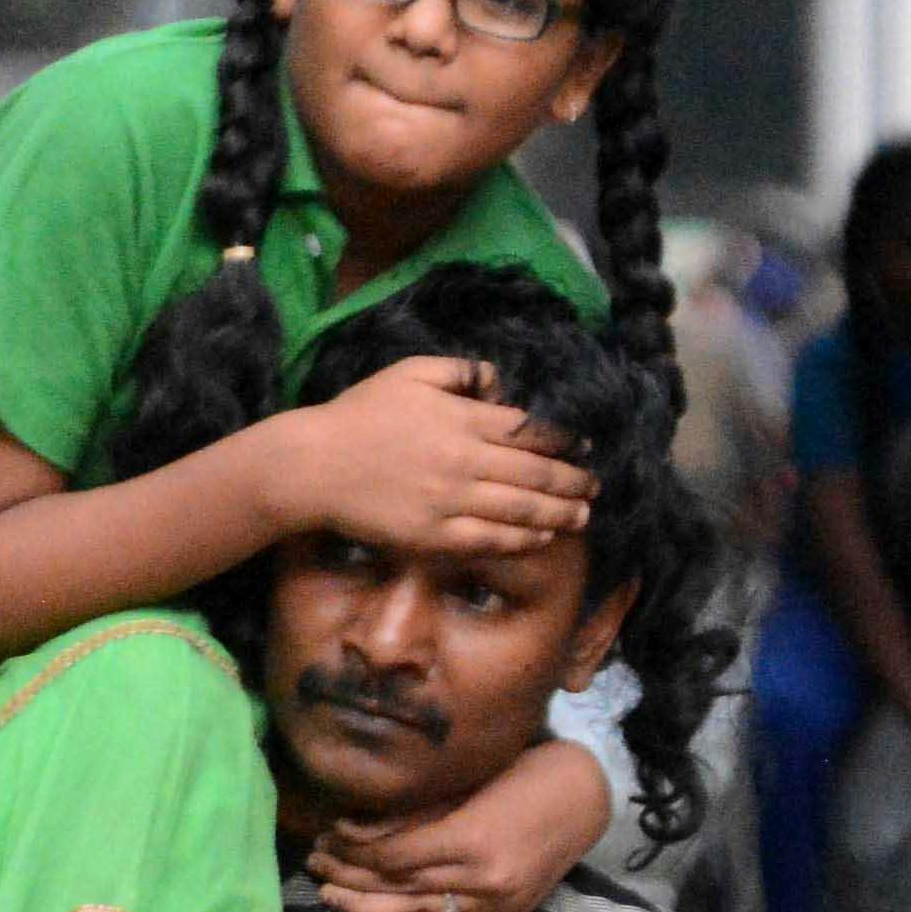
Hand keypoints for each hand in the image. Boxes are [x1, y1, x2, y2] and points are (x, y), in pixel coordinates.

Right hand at [257, 355, 592, 554]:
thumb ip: (460, 371)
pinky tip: (541, 537)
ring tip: (582, 516)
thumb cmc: (360, 414)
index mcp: (462, 418)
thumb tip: (499, 379)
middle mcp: (465, 460)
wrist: (314, 466)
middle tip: (596, 486)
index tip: (587, 446)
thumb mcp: (410, 372)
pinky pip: (491, 540)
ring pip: (521, 510)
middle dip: (573, 480)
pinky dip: (522, 539)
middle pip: (535, 473)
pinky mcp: (435, 536)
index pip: (530, 430)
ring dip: (559, 513)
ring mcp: (451, 501)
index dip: (565, 440)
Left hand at [313, 734, 610, 911]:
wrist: (585, 795)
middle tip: (314, 867)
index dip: (353, 850)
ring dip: (368, 907)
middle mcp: (481, 878)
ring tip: (331, 898)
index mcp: (470, 838)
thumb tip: (355, 829)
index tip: (324, 837)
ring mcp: (496, 902)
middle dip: (350, 877)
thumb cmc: (524, 773)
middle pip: (398, 886)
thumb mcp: (465, 784)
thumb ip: (415, 813)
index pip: (392, 856)